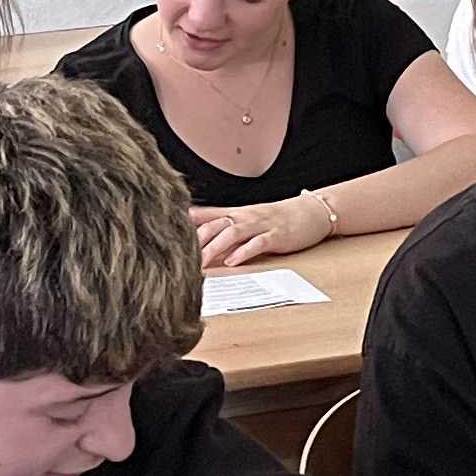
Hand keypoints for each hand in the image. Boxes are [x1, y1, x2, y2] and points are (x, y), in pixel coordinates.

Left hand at [192, 193, 331, 268]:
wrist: (311, 212)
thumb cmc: (277, 218)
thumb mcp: (248, 218)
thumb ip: (223, 224)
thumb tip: (196, 231)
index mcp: (236, 213)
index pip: (206, 215)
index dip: (185, 223)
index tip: (165, 232)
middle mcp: (245, 217)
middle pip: (215, 225)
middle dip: (196, 241)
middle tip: (179, 258)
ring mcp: (261, 225)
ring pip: (232, 233)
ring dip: (215, 248)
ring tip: (201, 263)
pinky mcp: (276, 236)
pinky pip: (258, 243)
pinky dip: (244, 252)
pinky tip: (233, 261)